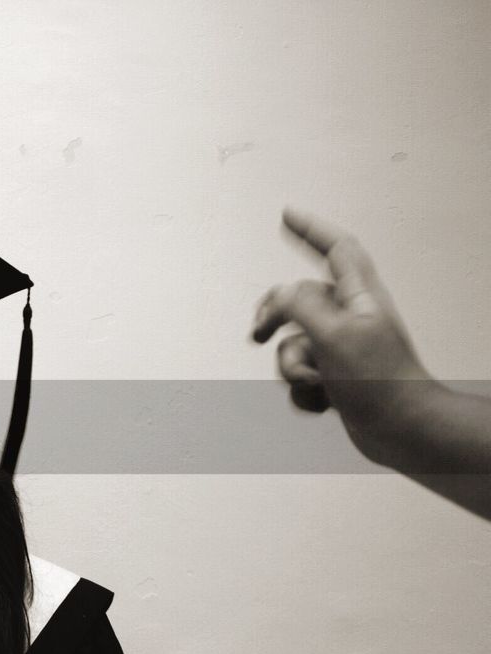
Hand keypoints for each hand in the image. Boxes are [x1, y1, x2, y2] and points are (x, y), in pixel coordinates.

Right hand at [251, 208, 436, 463]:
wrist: (401, 430)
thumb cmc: (381, 383)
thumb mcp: (335, 334)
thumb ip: (301, 305)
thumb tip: (280, 295)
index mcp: (359, 297)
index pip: (336, 248)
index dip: (311, 229)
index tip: (287, 215)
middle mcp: (350, 318)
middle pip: (298, 299)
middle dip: (274, 318)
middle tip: (259, 333)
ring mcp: (342, 348)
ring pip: (293, 343)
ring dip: (291, 366)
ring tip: (313, 381)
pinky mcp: (336, 376)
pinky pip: (300, 374)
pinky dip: (302, 389)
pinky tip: (322, 400)